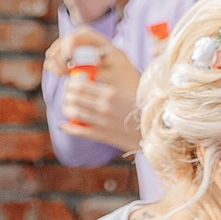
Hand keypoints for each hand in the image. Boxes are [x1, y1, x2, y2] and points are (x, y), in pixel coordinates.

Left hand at [45, 27, 141, 144]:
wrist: (156, 128)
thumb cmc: (143, 108)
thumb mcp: (126, 93)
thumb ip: (109, 90)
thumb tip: (92, 84)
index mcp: (110, 93)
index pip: (80, 85)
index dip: (71, 84)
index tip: (71, 84)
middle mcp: (104, 107)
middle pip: (73, 98)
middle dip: (68, 96)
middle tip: (68, 95)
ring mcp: (102, 122)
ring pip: (73, 114)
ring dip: (67, 110)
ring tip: (68, 108)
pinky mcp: (102, 135)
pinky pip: (79, 131)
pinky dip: (68, 127)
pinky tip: (64, 124)